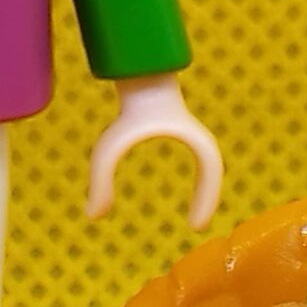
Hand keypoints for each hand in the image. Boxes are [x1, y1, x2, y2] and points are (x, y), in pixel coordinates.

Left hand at [85, 73, 224, 229]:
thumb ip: (101, 180)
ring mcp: (195, 135)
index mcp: (194, 139)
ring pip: (210, 167)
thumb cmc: (125, 114)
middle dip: (208, 198)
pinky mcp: (187, 135)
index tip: (195, 226)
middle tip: (196, 227)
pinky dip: (198, 182)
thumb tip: (93, 216)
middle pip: (214, 171)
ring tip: (193, 218)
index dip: (208, 199)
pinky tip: (183, 195)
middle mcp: (201, 138)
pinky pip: (200, 163)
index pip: (213, 171)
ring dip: (204, 190)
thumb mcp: (110, 150)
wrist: (137, 79)